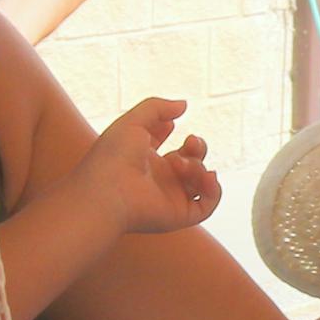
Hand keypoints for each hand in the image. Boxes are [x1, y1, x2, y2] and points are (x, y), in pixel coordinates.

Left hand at [81, 96, 220, 235]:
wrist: (106, 192)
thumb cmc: (112, 157)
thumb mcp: (132, 121)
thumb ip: (157, 108)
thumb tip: (183, 105)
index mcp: (144, 159)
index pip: (165, 145)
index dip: (172, 133)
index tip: (170, 123)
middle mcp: (158, 179)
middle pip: (190, 162)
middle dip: (197, 147)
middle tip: (190, 142)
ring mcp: (169, 197)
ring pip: (200, 182)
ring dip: (199, 167)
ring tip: (181, 164)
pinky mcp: (178, 214)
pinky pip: (207, 205)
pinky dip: (214, 190)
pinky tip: (208, 176)